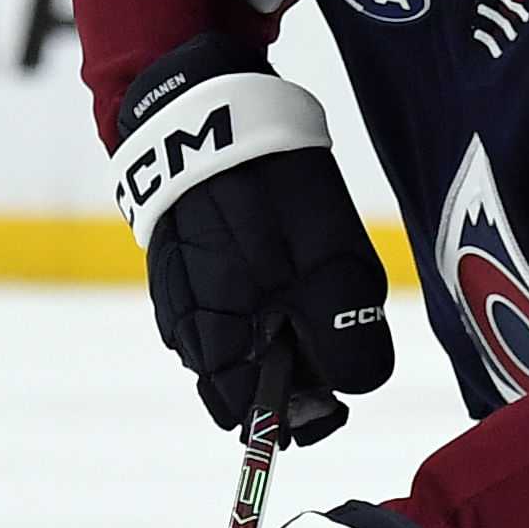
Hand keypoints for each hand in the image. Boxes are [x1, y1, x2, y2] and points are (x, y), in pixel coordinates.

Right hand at [111, 36, 392, 444]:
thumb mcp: (331, 260)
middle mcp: (185, 330)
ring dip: (273, 336)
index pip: (254, 418)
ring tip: (299, 281)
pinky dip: (248, 303)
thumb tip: (353, 391)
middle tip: (326, 324)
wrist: (207, 109)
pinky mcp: (175, 269)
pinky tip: (269, 264)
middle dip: (292, 372)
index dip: (305, 413)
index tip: (340, 392)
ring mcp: (175, 298)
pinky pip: (215, 310)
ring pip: (232, 349)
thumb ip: (343, 332)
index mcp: (218, 340)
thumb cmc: (272, 186)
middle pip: (243, 387)